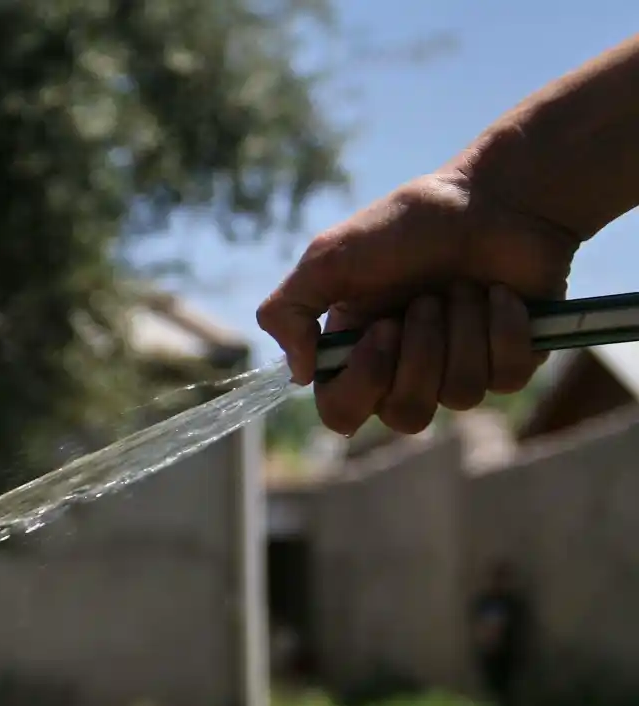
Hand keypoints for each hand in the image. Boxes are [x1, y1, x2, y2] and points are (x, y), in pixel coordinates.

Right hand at [256, 170, 579, 435]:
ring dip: (463, 329)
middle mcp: (405, 373)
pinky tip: (500, 293)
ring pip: (461, 396)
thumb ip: (287, 312)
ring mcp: (460, 373)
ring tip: (464, 286)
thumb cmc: (406, 226)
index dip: (364, 384)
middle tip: (427, 298)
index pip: (342, 413)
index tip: (382, 329)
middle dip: (422, 352)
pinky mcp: (511, 364)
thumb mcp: (327, 258)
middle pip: (406, 415)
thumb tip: (300, 373)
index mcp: (357, 355)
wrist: (490, 197)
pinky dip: (503, 326)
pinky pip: (506, 378)